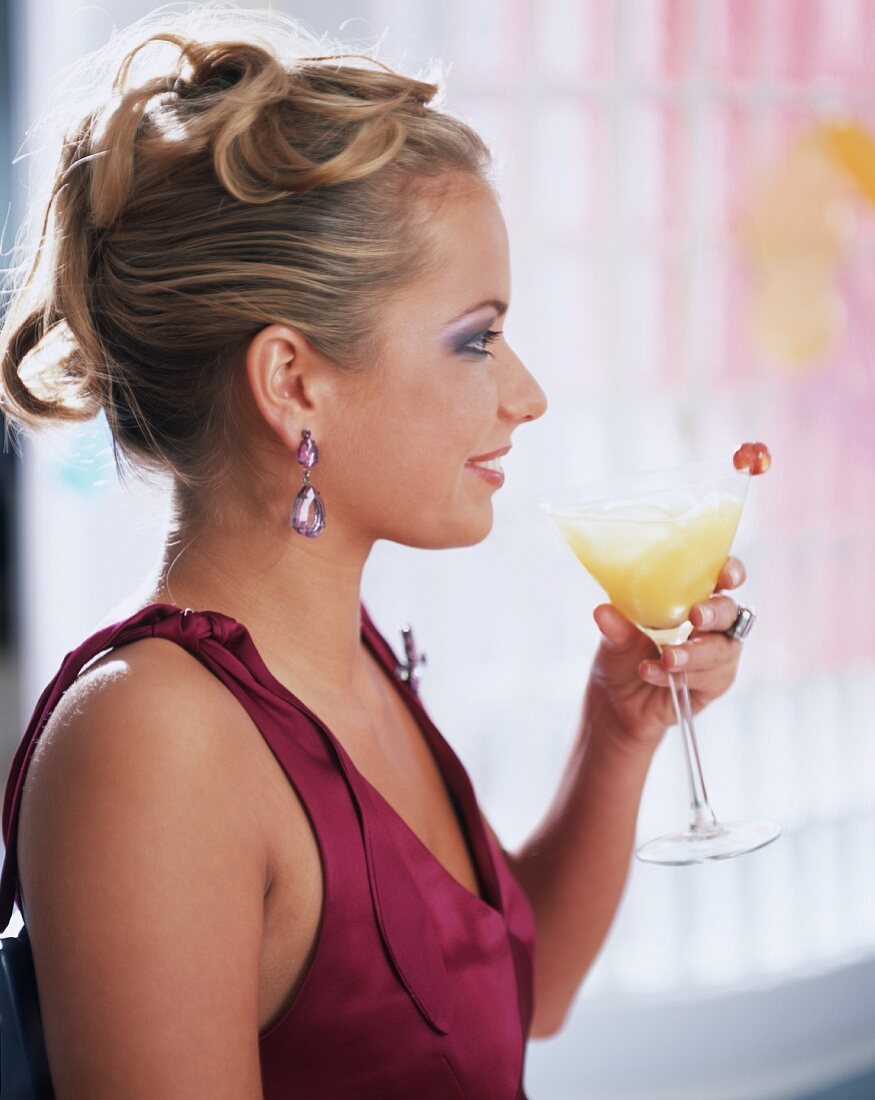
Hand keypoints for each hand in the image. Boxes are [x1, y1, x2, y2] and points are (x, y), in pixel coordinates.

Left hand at [584, 557, 747, 750]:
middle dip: (715, 613)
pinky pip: (707, 679)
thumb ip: (615, 626)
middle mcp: (711, 625)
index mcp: (693, 598)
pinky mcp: (713, 684)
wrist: (617, 701)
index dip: (732, 573)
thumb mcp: (615, 639)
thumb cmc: (624, 655)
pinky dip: (679, 675)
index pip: (722, 578)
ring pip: (721, 649)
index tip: (726, 578)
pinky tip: (653, 673)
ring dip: (694, 652)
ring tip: (667, 657)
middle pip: (730, 612)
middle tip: (695, 616)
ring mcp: (716, 655)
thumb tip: (603, 611)